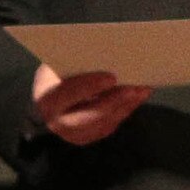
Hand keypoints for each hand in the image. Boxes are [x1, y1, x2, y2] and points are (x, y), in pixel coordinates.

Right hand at [31, 62, 149, 146]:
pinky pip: (110, 125)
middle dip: (113, 102)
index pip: (67, 94)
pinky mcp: (88, 136)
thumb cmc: (57, 69)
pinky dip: (125, 110)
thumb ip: (76, 61)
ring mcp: (73, 134)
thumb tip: (108, 53)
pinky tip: (138, 97)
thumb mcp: (60, 62)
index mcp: (46, 99)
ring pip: (103, 123)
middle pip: (88, 117)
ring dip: (125, 106)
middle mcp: (57, 122)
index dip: (89, 86)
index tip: (111, 77)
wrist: (50, 93)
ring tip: (142, 90)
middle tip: (134, 88)